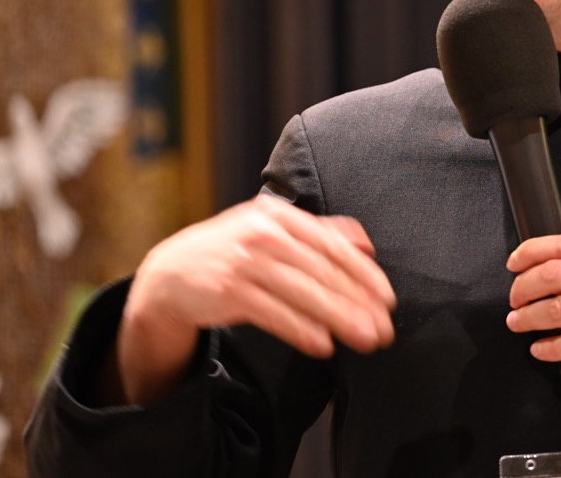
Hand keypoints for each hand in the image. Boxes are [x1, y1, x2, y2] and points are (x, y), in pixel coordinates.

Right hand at [116, 194, 395, 403]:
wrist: (172, 272)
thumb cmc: (235, 250)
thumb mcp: (273, 228)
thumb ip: (321, 232)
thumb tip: (367, 246)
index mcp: (280, 215)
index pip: (332, 245)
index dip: (364, 274)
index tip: (387, 298)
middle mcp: (264, 233)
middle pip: (322, 272)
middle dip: (358, 303)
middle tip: (384, 328)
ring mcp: (245, 262)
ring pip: (303, 294)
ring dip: (339, 320)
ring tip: (364, 340)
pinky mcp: (229, 292)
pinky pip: (274, 315)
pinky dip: (301, 331)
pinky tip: (324, 346)